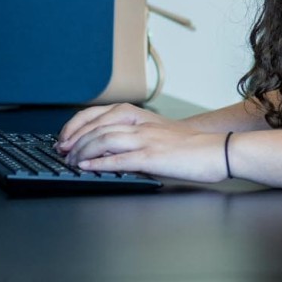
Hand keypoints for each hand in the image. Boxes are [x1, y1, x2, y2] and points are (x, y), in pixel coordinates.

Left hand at [61, 119, 229, 182]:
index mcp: (141, 116)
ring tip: (71, 162)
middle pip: (97, 126)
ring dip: (82, 151)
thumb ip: (134, 137)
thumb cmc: (191, 146)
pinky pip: (120, 159)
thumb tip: (107, 149)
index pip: (99, 114)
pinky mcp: (152, 157)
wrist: (218, 151)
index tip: (65, 137)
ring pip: (104, 139)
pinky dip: (99, 163)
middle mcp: (141, 124)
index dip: (77, 125)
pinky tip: (87, 168)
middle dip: (74, 140)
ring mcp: (146, 139)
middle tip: (62, 152)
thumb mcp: (158, 133)